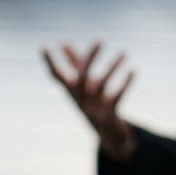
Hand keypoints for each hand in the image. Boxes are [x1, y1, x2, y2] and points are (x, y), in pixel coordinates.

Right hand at [43, 41, 135, 161]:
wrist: (108, 134)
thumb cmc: (93, 103)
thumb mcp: (83, 85)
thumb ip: (74, 63)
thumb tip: (62, 43)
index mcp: (72, 92)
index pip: (56, 76)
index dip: (49, 63)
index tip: (43, 46)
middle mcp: (79, 100)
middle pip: (81, 77)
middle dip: (90, 58)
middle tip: (99, 40)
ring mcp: (92, 109)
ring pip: (101, 85)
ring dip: (113, 67)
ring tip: (125, 52)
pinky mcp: (107, 116)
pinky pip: (116, 97)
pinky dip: (125, 83)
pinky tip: (133, 70)